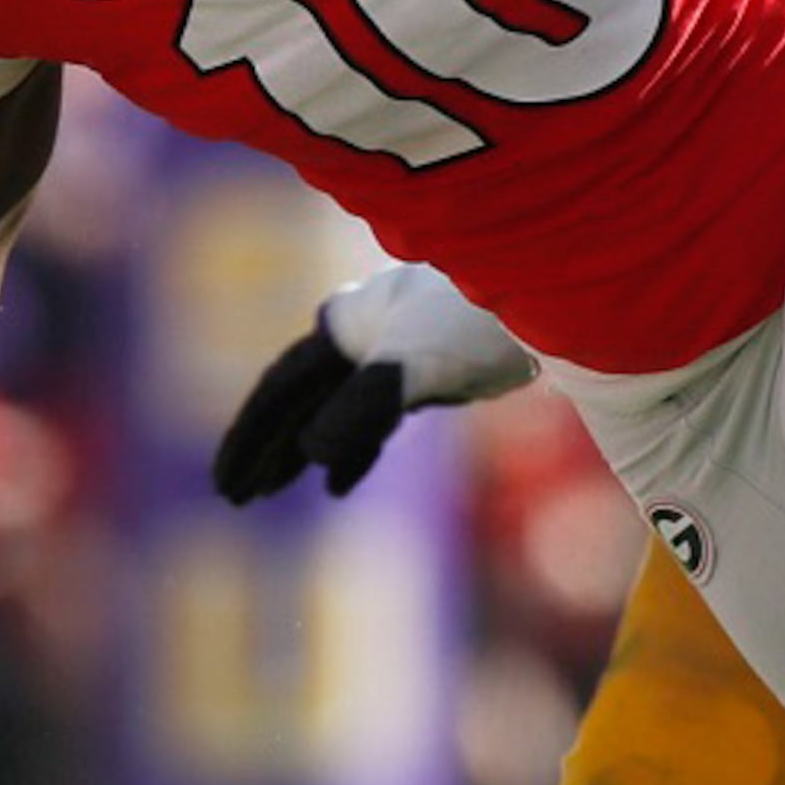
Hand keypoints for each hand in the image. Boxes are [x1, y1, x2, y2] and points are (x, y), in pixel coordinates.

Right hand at [212, 263, 533, 503]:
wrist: (559, 289)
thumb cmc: (480, 321)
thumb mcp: (416, 363)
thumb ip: (363, 404)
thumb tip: (311, 451)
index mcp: (344, 329)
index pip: (280, 391)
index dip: (250, 438)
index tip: (226, 482)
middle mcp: (360, 336)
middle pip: (297, 399)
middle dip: (265, 449)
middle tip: (234, 496)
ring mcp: (394, 351)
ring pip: (331, 407)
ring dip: (300, 451)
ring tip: (267, 492)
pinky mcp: (429, 370)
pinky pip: (371, 417)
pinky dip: (350, 451)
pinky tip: (336, 485)